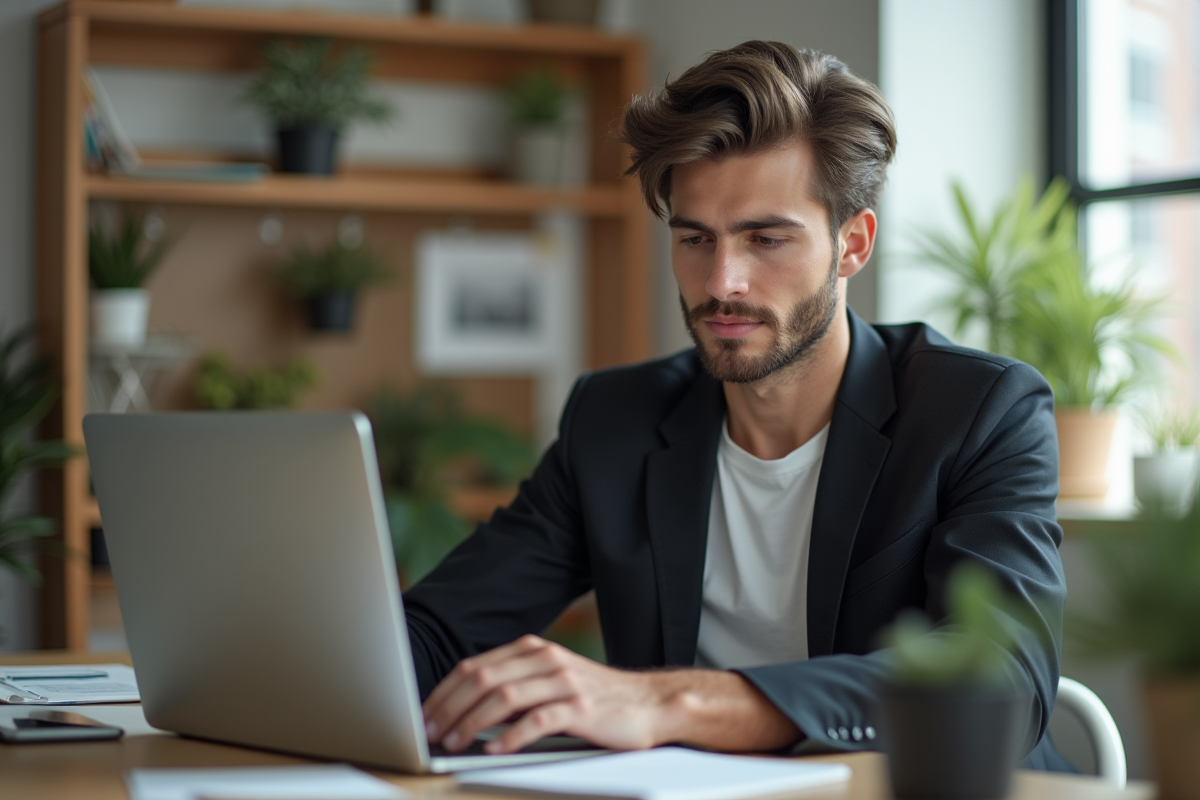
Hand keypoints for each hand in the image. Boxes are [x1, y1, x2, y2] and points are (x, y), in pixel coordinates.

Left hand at [422, 635, 666, 753]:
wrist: (649, 704)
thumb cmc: (595, 699)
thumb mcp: (550, 682)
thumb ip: (515, 686)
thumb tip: (465, 708)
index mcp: (533, 650)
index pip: (475, 666)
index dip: (444, 692)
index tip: (424, 715)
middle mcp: (546, 659)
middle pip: (483, 678)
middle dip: (450, 707)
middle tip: (430, 732)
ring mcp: (564, 682)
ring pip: (505, 697)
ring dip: (472, 722)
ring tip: (453, 742)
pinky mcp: (582, 708)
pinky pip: (538, 720)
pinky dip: (511, 736)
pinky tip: (494, 750)